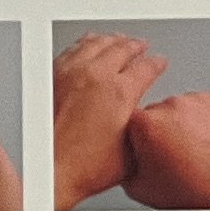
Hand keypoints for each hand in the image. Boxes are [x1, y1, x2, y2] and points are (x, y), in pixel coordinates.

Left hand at [52, 33, 165, 207]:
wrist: (50, 170)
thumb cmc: (84, 167)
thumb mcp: (132, 152)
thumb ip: (141, 128)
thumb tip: (144, 122)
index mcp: (121, 93)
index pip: (146, 67)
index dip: (157, 63)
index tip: (159, 61)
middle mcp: (96, 76)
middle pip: (122, 48)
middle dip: (136, 46)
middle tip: (142, 45)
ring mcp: (71, 73)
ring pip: (96, 43)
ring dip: (111, 40)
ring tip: (118, 40)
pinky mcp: (52, 76)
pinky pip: (72, 49)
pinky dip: (86, 44)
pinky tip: (87, 46)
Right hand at [122, 90, 209, 210]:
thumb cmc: (191, 193)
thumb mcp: (138, 187)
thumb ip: (121, 163)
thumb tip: (117, 155)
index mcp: (144, 123)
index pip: (127, 120)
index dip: (135, 138)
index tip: (146, 151)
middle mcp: (169, 106)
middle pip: (154, 113)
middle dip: (159, 130)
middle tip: (173, 155)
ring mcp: (195, 101)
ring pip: (179, 108)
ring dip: (182, 123)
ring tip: (193, 150)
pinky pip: (202, 105)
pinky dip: (204, 119)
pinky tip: (206, 141)